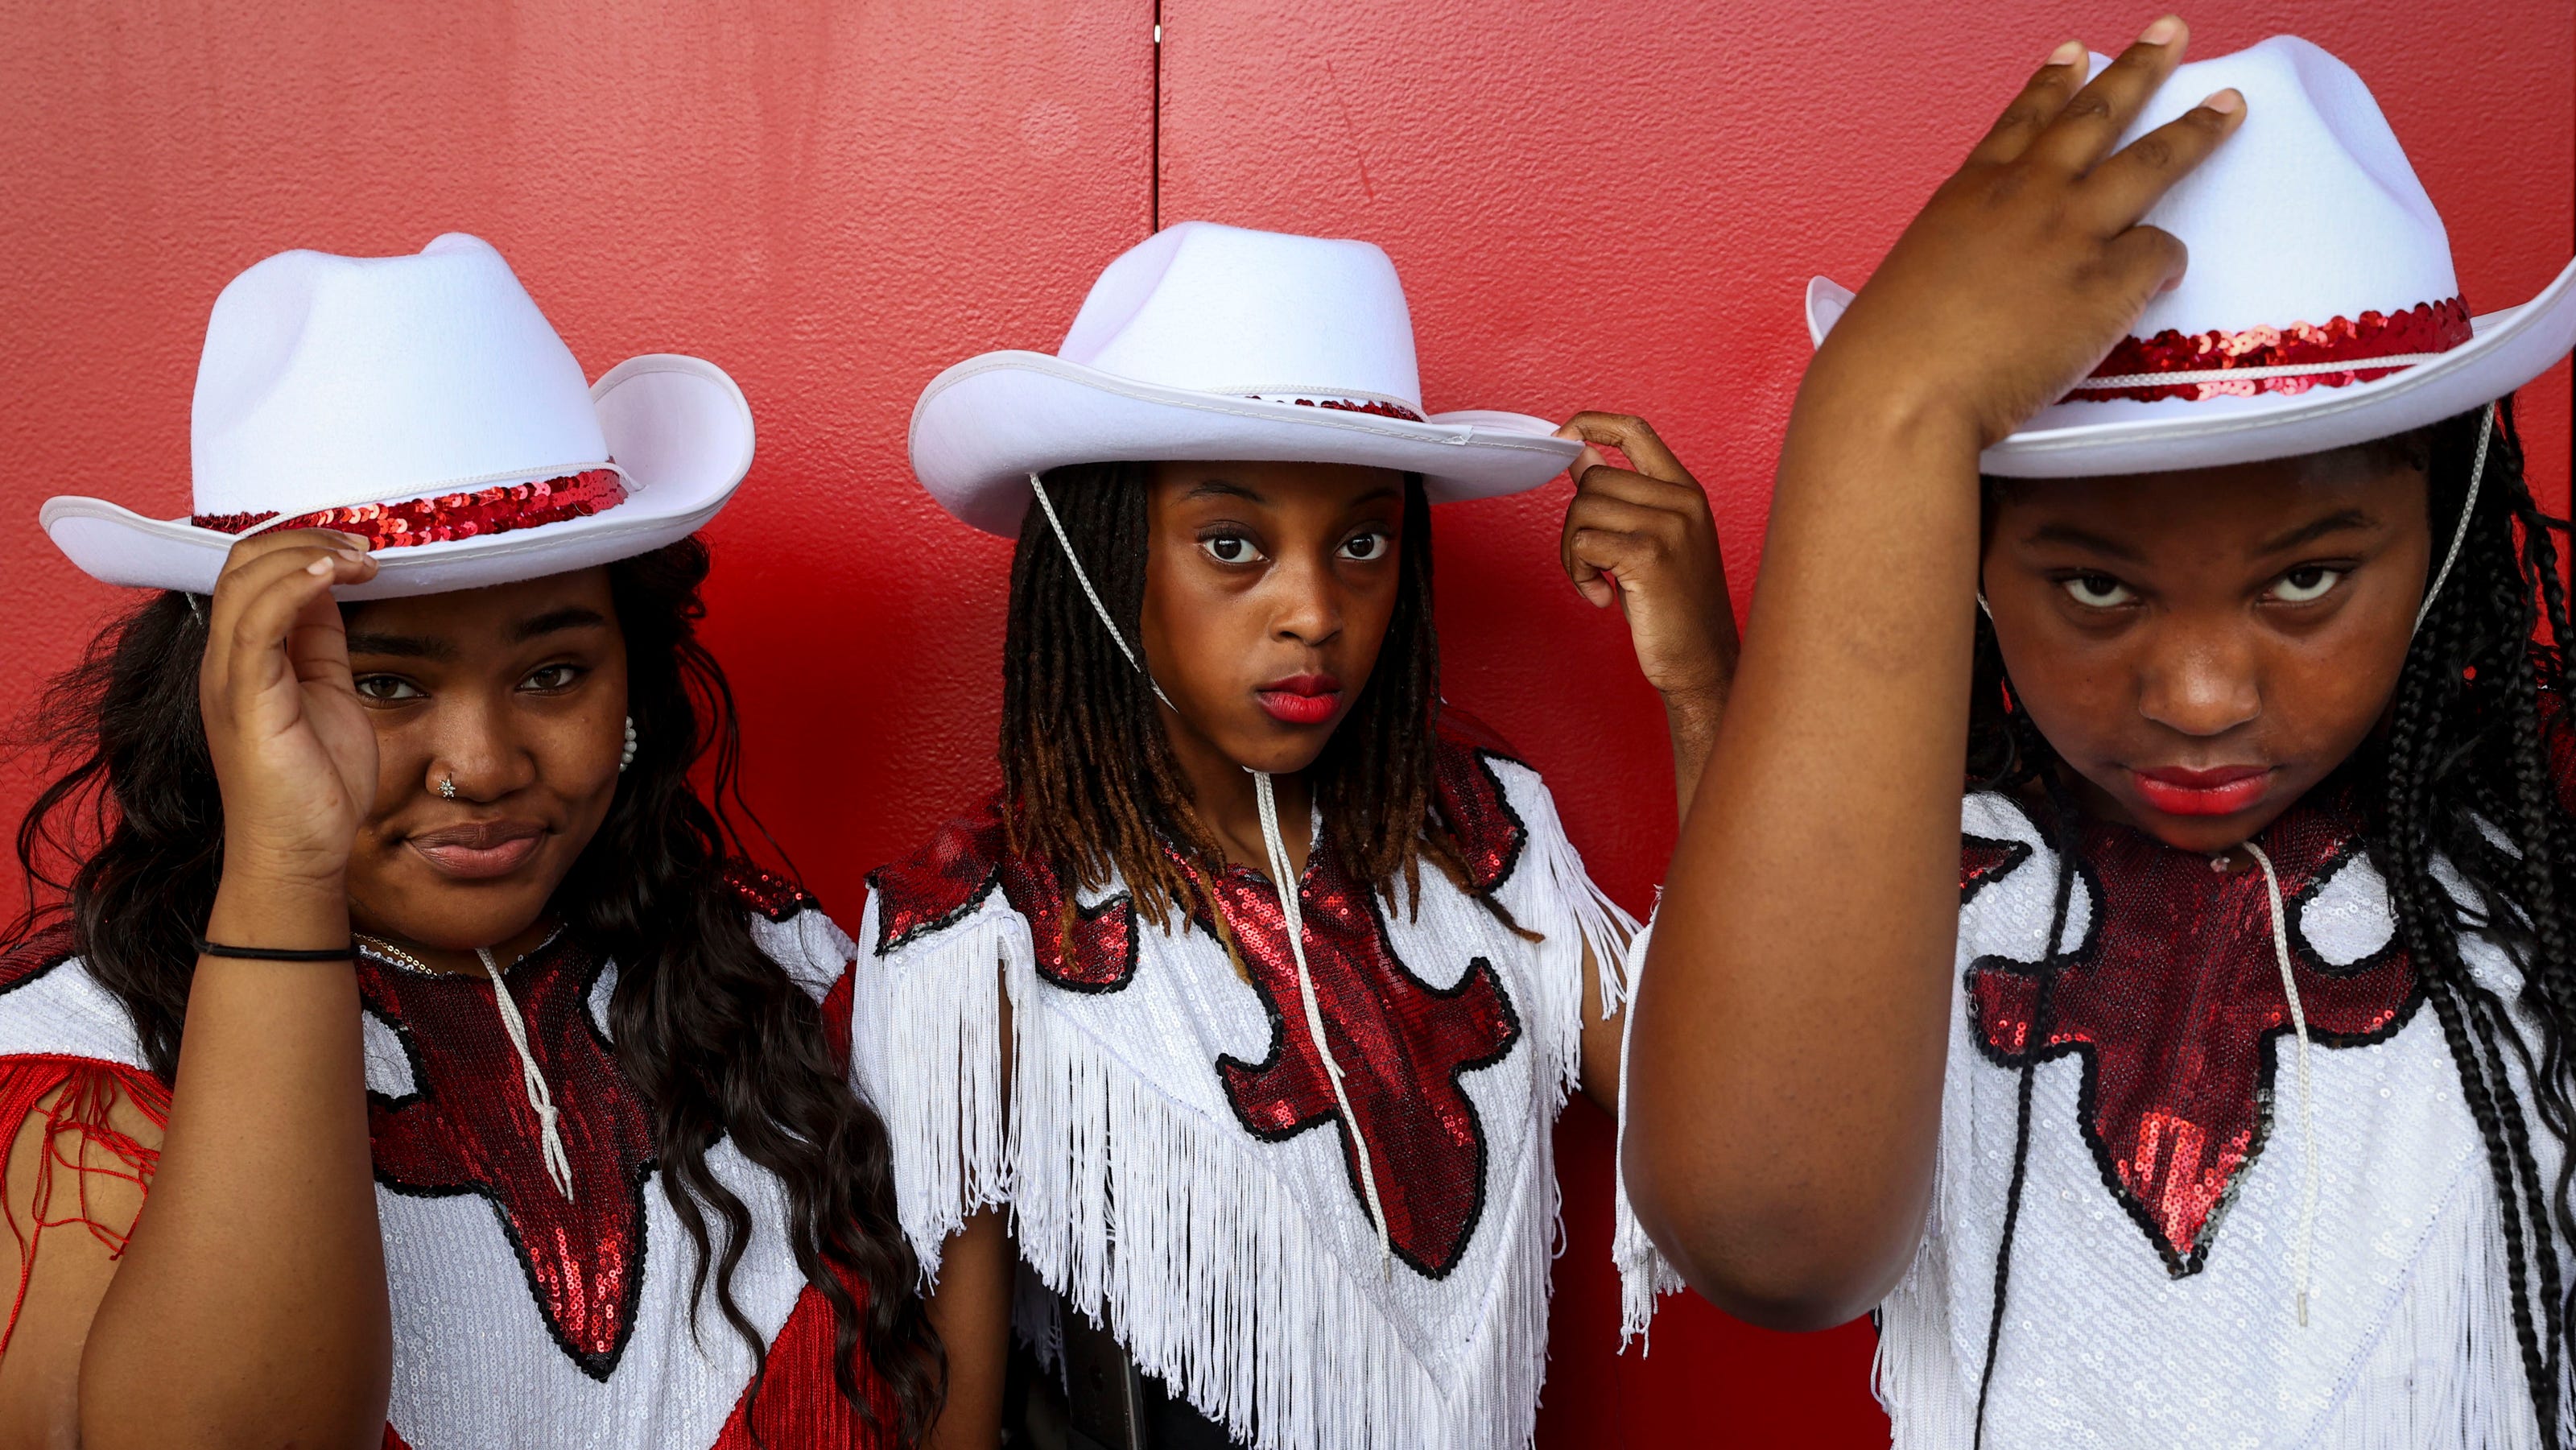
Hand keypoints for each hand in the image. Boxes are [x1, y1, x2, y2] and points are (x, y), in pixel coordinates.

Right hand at [198, 531, 380, 888]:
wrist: (302, 853)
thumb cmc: (316, 784)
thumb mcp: (328, 691)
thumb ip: (322, 642)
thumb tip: (330, 590)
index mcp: (244, 658)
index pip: (253, 573)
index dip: (303, 546)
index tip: (360, 549)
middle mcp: (226, 662)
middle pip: (243, 564)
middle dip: (306, 538)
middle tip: (364, 546)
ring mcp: (230, 680)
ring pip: (246, 581)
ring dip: (308, 553)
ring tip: (359, 557)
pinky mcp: (247, 701)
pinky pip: (258, 623)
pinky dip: (295, 586)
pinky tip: (333, 575)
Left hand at [1557, 412, 1737, 703]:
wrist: (1703, 662)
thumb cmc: (1674, 607)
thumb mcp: (1651, 541)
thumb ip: (1622, 497)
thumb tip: (1578, 455)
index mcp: (1686, 491)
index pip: (1635, 430)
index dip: (1592, 423)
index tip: (1561, 437)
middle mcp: (1682, 501)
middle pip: (1593, 480)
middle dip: (1575, 523)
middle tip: (1591, 565)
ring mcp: (1669, 526)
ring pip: (1582, 510)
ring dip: (1573, 554)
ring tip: (1599, 583)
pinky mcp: (1649, 555)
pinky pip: (1582, 542)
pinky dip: (1578, 573)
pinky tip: (1603, 598)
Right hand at [1804, 17, 2245, 449]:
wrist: (1902, 392)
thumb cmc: (1890, 353)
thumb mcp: (1915, 275)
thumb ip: (1966, 253)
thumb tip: (1999, 269)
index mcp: (1970, 193)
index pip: (2022, 120)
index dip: (2053, 82)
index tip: (2075, 53)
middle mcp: (2025, 195)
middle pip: (2096, 116)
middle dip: (2140, 68)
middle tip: (2170, 34)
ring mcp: (2070, 232)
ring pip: (2151, 162)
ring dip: (2196, 129)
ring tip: (2227, 106)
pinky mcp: (2108, 281)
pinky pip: (2161, 254)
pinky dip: (2166, 264)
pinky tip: (2163, 278)